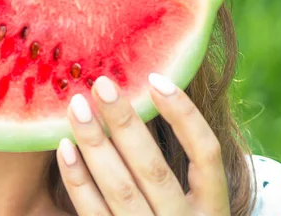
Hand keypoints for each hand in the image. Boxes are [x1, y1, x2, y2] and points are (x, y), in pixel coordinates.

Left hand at [56, 74, 229, 215]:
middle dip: (126, 123)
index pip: (206, 151)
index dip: (184, 114)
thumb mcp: (202, 201)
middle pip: (154, 169)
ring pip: (121, 190)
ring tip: (77, 107)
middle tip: (102, 85)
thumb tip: (153, 98)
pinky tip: (65, 148)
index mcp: (214, 206)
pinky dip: (78, 181)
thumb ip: (188, 167)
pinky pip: (93, 215)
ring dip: (96, 145)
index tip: (156, 78)